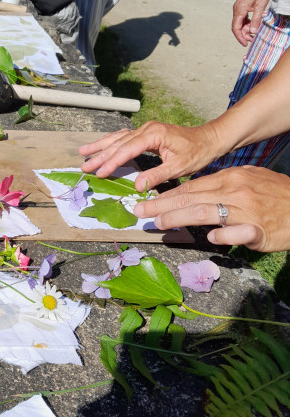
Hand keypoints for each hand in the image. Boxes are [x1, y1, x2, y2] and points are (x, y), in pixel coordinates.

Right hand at [78, 121, 220, 189]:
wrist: (209, 139)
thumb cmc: (196, 152)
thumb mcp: (178, 167)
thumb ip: (156, 175)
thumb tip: (137, 186)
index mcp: (153, 135)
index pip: (127, 149)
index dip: (112, 162)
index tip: (99, 172)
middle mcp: (146, 129)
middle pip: (118, 143)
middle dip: (100, 155)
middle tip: (84, 165)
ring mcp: (145, 129)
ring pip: (118, 138)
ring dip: (100, 146)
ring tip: (83, 152)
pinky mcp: (146, 133)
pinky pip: (124, 137)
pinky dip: (110, 142)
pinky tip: (101, 146)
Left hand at [132, 166, 289, 251]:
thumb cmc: (276, 195)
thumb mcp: (250, 179)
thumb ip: (223, 186)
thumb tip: (197, 195)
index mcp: (230, 178)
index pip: (191, 187)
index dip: (167, 195)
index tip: (147, 202)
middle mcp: (234, 191)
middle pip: (190, 198)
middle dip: (162, 205)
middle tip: (140, 212)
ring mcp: (246, 210)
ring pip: (204, 212)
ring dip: (178, 218)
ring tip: (159, 224)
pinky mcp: (258, 229)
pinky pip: (236, 232)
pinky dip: (222, 235)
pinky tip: (211, 238)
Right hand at [231, 0, 273, 45]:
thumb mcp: (260, 6)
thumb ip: (256, 19)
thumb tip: (252, 31)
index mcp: (239, 10)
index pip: (236, 28)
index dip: (240, 37)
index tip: (245, 43)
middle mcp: (237, 9)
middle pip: (237, 26)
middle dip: (244, 34)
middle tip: (252, 39)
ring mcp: (239, 6)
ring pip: (240, 22)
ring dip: (246, 29)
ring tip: (254, 33)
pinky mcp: (243, 5)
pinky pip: (242, 17)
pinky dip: (247, 22)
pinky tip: (253, 24)